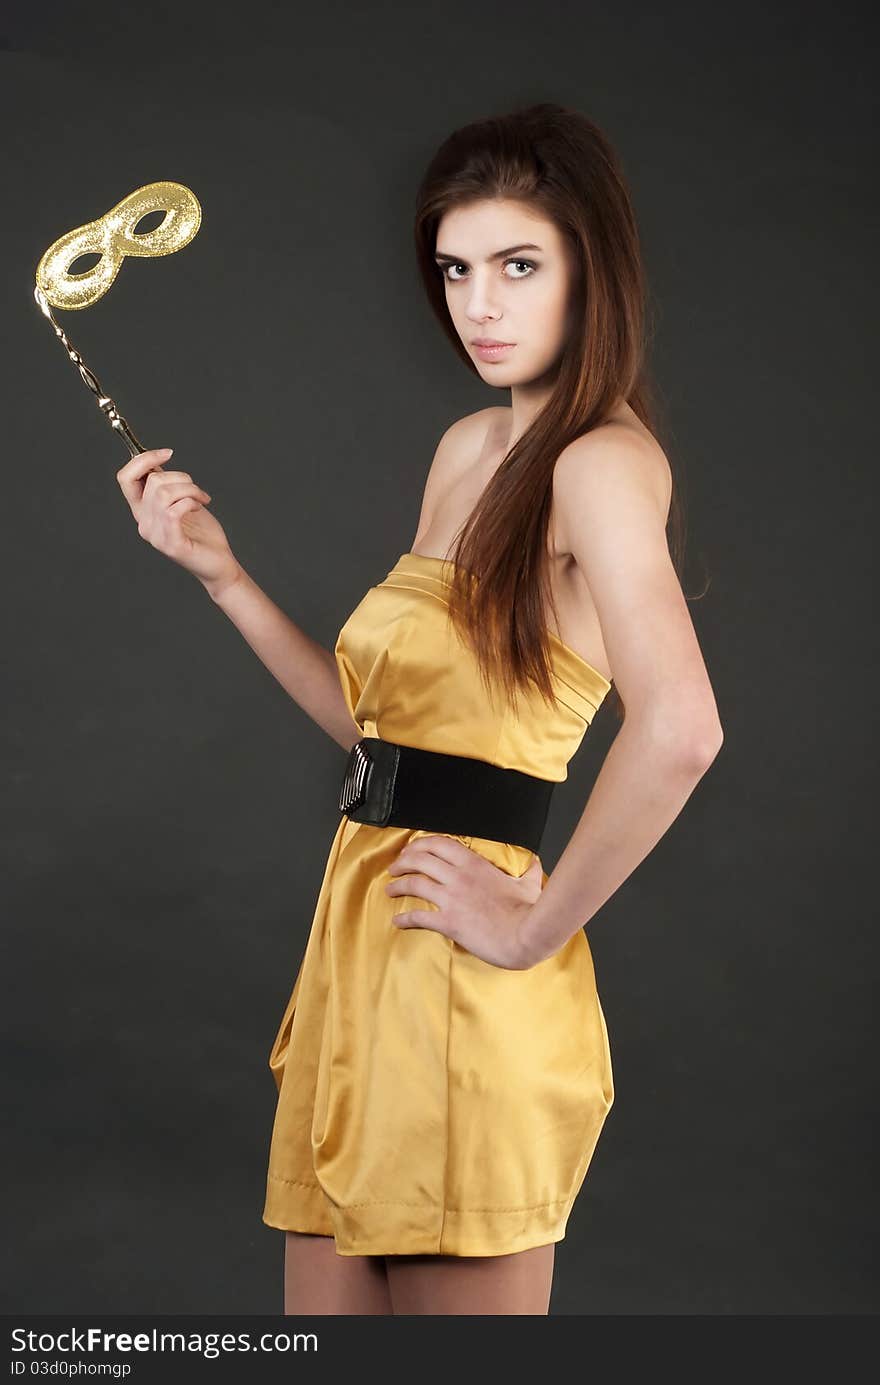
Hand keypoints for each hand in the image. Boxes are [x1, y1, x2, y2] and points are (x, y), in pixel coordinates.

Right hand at [116, 447, 240, 592]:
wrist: (218, 564)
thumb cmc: (202, 533)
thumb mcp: (181, 501)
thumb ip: (166, 485)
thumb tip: (155, 461)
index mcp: (143, 512)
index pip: (125, 478)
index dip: (143, 460)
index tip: (167, 453)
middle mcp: (144, 524)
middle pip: (152, 482)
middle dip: (180, 477)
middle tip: (196, 489)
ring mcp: (156, 536)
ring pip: (164, 494)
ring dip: (189, 489)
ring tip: (201, 498)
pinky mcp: (171, 545)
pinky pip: (174, 511)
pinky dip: (191, 502)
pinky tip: (200, 506)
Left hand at [384, 834, 544, 969]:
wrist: (527, 935)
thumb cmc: (529, 911)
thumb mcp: (530, 883)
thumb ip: (529, 870)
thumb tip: (535, 863)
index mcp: (475, 864)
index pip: (439, 844)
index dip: (420, 844)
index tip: (412, 849)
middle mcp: (459, 877)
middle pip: (420, 859)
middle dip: (403, 861)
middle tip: (396, 867)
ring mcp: (452, 899)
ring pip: (415, 883)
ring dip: (398, 885)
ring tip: (390, 889)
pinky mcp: (450, 922)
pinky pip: (419, 917)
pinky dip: (405, 918)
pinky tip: (398, 921)